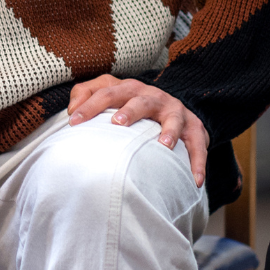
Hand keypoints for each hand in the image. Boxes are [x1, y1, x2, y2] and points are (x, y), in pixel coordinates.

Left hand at [67, 75, 212, 186]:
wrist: (174, 107)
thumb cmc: (133, 103)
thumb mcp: (111, 93)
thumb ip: (87, 94)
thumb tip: (71, 110)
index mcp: (130, 89)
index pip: (107, 92)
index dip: (89, 105)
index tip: (73, 122)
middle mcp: (153, 97)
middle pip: (140, 100)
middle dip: (130, 111)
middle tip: (117, 123)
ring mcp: (175, 111)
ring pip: (173, 119)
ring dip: (169, 131)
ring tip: (164, 145)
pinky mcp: (195, 128)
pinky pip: (198, 145)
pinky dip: (198, 162)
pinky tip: (195, 180)